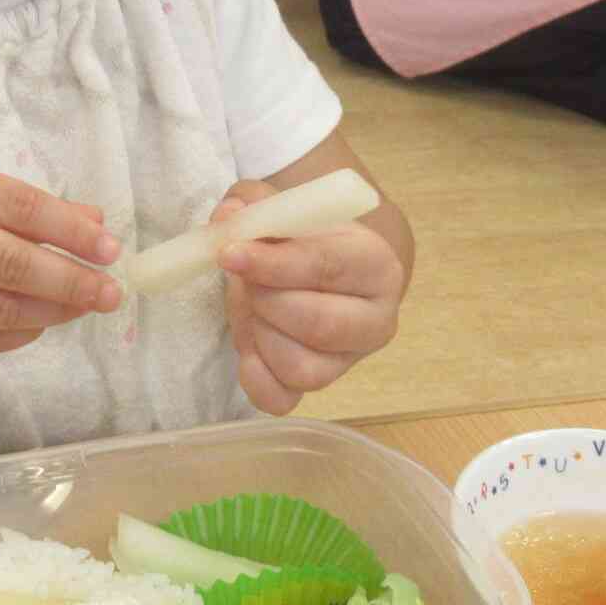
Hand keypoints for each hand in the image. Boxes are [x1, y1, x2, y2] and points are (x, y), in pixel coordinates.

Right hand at [0, 160, 121, 360]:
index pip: (16, 207)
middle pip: (10, 264)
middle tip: (111, 292)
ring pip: (1, 309)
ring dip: (54, 310)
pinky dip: (21, 333)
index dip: (69, 230)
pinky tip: (41, 321)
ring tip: (84, 305)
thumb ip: (21, 205)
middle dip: (71, 280)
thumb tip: (93, 221)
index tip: (109, 247)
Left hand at [210, 181, 404, 415]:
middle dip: (265, 301)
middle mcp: (377, 319)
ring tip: (252, 306)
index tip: (229, 254)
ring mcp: (351, 361)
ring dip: (258, 335)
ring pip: (299, 367)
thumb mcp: (283, 208)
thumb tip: (229, 219)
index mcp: (376, 264)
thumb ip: (254, 204)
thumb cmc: (304, 238)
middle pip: (317, 324)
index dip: (272, 263)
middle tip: (244, 281)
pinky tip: (248, 344)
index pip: (326, 267)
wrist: (320, 272)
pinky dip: (254, 376)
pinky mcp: (322, 387)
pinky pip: (281, 400)